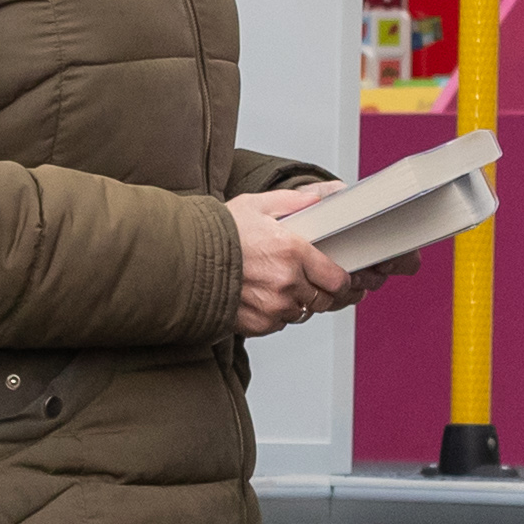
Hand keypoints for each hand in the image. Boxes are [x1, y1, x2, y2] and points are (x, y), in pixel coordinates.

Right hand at [227, 186, 357, 334]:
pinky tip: (262, 296)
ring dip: (297, 303)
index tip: (338, 277)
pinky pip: (278, 324)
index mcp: (292, 251)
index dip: (342, 280)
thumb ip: (294, 203)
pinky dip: (275, 314)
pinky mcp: (256, 324)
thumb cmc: (215, 233)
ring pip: (301, 313)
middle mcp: (285, 282)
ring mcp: (271, 306)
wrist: (181, 258)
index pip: (337, 278)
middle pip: (324, 300)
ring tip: (278, 285)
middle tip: (312, 282)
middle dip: (322, 292)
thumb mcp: (257, 205)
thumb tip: (319, 199)